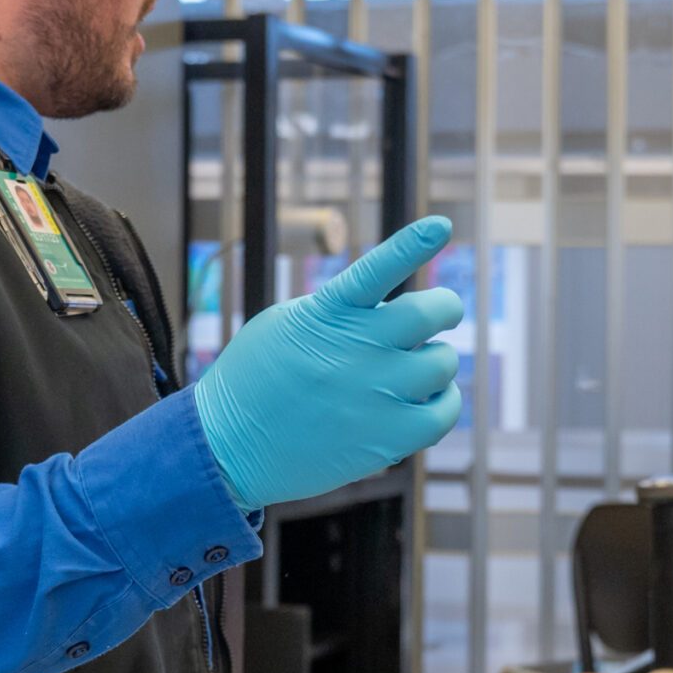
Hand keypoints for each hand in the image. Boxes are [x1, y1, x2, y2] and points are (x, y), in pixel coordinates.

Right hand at [194, 217, 464, 509]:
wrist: (228, 446)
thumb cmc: (258, 378)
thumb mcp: (289, 324)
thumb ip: (341, 312)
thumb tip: (396, 315)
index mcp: (329, 312)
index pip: (378, 268)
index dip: (413, 244)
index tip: (441, 226)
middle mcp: (358, 348)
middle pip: (434, 313)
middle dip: (444, 308)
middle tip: (440, 315)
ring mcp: (376, 393)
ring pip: (444, 361)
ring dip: (436, 360)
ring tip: (414, 370)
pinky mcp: (387, 437)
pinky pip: (444, 411)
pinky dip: (443, 401)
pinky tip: (425, 400)